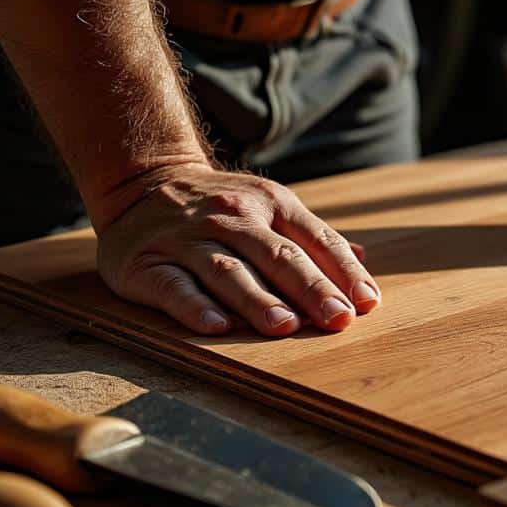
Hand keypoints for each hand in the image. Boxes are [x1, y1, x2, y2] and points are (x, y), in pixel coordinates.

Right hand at [95, 163, 379, 335]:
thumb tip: (364, 265)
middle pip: (278, 256)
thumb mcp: (270, 208)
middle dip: (311, 289)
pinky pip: (173, 286)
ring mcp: (187, 238)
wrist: (140, 180)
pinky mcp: (145, 263)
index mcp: (271, 204)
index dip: (343, 272)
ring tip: (284, 326)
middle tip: (338, 319)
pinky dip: (194, 306)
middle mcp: (231, 218)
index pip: (316, 239)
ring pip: (228, 271)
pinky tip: (216, 326)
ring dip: (258, 300)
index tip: (366, 304)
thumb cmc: (222, 208)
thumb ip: (313, 239)